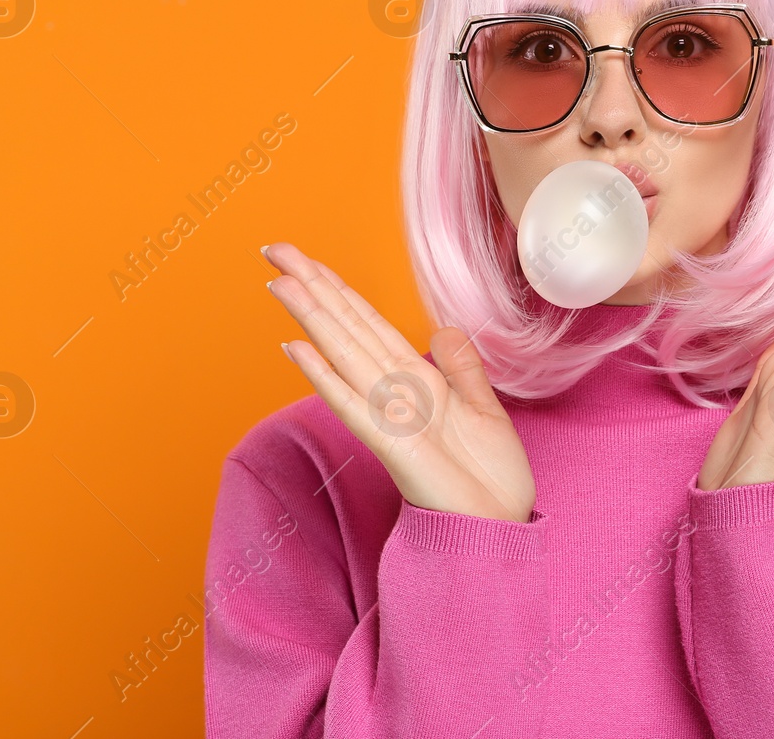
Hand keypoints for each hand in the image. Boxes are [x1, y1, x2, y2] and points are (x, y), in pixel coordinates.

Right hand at [263, 242, 535, 521]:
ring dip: (312, 318)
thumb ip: (461, 368)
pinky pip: (354, 405)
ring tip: (279, 282)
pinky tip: (297, 349)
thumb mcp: (484, 410)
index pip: (368, 324)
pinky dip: (326, 377)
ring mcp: (390, 417)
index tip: (304, 259)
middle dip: (312, 287)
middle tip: (273, 248)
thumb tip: (442, 327)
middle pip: (346, 328)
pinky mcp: (394, 447)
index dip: (337, 288)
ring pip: (343, 355)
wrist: (499, 526)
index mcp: (416, 381)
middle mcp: (395, 393)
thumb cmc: (489, 479)